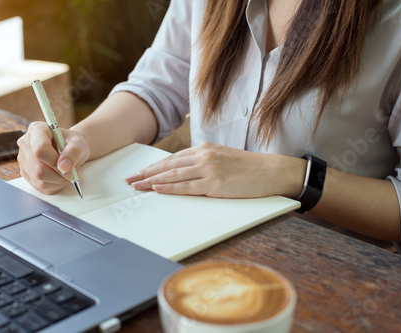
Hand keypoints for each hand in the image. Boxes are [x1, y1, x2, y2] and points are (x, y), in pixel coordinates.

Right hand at [17, 122, 89, 193]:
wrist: (70, 149)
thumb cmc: (73, 143)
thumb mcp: (78, 144)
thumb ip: (73, 153)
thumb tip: (64, 167)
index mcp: (37, 130)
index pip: (40, 149)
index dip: (55, 162)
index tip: (69, 169)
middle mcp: (26, 144)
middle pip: (38, 169)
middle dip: (58, 175)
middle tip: (71, 173)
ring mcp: (23, 159)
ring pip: (39, 180)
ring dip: (58, 181)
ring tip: (67, 174)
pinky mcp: (26, 173)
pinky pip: (40, 186)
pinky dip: (54, 186)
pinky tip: (60, 177)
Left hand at [125, 141, 305, 198]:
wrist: (271, 171)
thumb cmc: (249, 167)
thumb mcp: (223, 158)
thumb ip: (204, 162)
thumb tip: (185, 173)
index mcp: (205, 148)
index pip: (173, 158)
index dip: (154, 166)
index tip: (140, 172)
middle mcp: (204, 155)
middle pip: (168, 165)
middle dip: (146, 173)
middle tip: (130, 180)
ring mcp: (209, 169)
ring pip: (173, 175)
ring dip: (152, 181)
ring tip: (136, 186)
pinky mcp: (215, 183)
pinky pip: (187, 187)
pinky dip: (169, 188)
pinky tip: (156, 190)